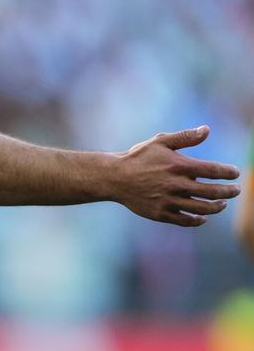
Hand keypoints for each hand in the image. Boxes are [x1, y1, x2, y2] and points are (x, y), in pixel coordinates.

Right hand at [114, 126, 240, 226]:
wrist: (114, 178)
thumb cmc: (138, 158)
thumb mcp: (160, 142)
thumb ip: (185, 137)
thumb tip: (207, 130)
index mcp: (179, 166)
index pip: (214, 170)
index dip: (229, 172)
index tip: (235, 173)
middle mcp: (177, 185)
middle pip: (213, 192)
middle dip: (230, 191)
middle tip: (236, 189)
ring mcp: (169, 201)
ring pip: (202, 208)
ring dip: (217, 206)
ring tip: (223, 203)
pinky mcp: (161, 214)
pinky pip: (185, 220)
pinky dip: (198, 220)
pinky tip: (203, 217)